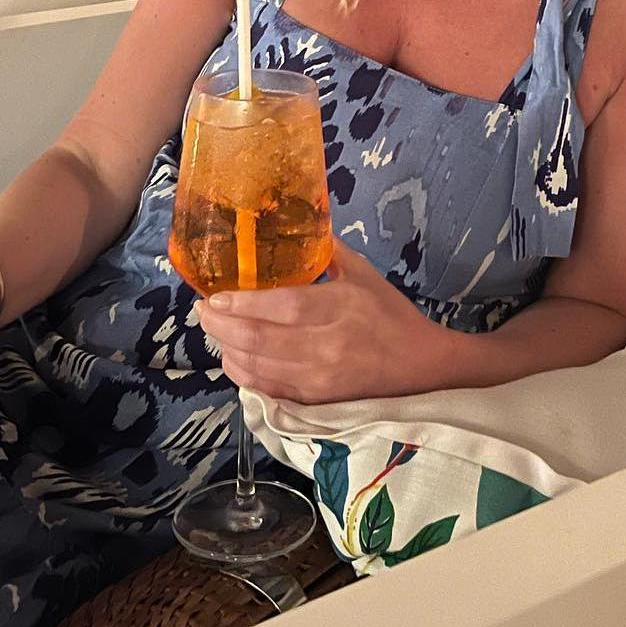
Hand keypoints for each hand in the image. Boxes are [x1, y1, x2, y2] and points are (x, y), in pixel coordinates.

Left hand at [195, 241, 447, 403]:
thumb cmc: (392, 316)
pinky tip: (233, 358)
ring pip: (258, 368)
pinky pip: (268, 389)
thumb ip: (330, 252)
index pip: (283, 307)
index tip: (215, 295)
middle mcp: (326, 346)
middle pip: (260, 340)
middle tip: (203, 311)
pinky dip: (244, 374)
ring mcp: (319, 379)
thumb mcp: (365, 275)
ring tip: (214, 330)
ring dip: (227, 349)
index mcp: (340, 308)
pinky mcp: (315, 400)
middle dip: (222, 326)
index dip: (243, 304)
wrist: (422, 367)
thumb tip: (299, 225)